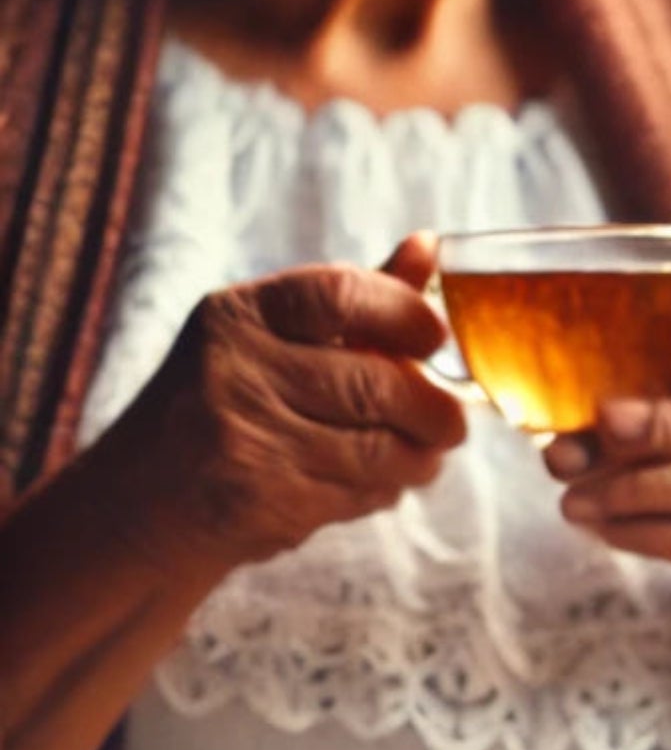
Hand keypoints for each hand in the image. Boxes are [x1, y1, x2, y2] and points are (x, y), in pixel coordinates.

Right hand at [106, 231, 468, 579]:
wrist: (140, 503)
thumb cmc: (225, 400)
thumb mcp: (270, 336)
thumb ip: (355, 298)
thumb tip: (428, 246)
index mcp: (238, 314)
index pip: (340, 294)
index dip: (406, 313)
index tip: (435, 338)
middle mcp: (232, 370)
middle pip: (375, 384)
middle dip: (433, 409)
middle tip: (451, 421)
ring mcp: (244, 438)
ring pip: (377, 448)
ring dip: (419, 457)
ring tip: (423, 454)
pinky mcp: (261, 501)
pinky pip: (357, 493)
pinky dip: (384, 491)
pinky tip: (377, 483)